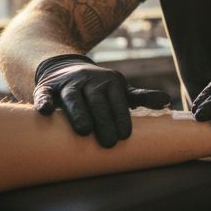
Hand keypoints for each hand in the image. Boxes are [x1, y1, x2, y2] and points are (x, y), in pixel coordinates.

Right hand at [32, 54, 171, 147]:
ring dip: (78, 112)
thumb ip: (141, 97)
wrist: (65, 67)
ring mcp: (67, 83)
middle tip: (109, 143)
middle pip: (97, 100)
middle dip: (103, 120)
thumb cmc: (99, 87)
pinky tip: (44, 112)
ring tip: (83, 131)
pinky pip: (44, 93)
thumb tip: (167, 101)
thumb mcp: (120, 89)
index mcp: (109, 82)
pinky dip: (43, 101)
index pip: (117, 100)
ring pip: (73, 96)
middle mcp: (88, 81)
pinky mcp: (47, 87)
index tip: (124, 135)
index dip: (121, 116)